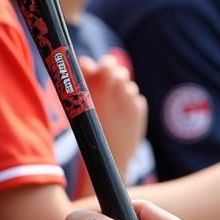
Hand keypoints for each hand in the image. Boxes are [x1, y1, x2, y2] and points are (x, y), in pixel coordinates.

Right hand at [80, 55, 146, 178]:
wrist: (107, 157)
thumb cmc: (88, 133)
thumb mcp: (80, 107)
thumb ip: (83, 81)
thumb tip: (86, 62)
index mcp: (96, 82)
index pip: (95, 63)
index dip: (91, 68)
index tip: (88, 74)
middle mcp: (114, 85)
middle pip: (113, 66)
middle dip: (108, 73)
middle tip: (103, 84)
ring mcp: (129, 95)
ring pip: (125, 82)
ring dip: (119, 89)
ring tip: (110, 108)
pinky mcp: (139, 106)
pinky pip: (134, 96)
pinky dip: (128, 103)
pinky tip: (119, 117)